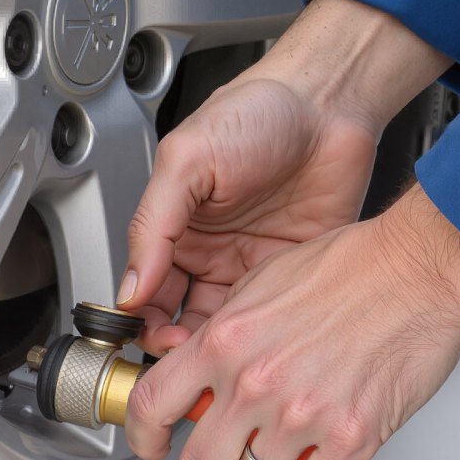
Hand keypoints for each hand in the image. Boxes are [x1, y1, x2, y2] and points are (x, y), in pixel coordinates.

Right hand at [118, 0, 453, 355]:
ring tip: (214, 353)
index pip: (146, 291)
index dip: (140, 318)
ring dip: (214, 347)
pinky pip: (267, 317)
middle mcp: (210, 254)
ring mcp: (250, 268)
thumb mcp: (187, 160)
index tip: (141, 338)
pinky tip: (251, 336)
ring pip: (222, 327)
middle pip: (179, 318)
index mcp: (176, 228)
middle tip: (180, 355)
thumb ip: (153, 224)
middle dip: (175, 343)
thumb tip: (131, 285)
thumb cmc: (258, 112)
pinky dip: (256, 335)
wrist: (329, 103)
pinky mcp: (289, 277)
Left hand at [125, 186, 459, 459]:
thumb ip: (220, 336)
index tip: (152, 447)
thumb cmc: (352, 268)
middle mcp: (256, 381)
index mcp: (225, 340)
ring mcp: (301, 414)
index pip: (151, 405)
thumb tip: (198, 374)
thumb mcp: (260, 285)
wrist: (420, 268)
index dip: (142, 438)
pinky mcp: (350, 437)